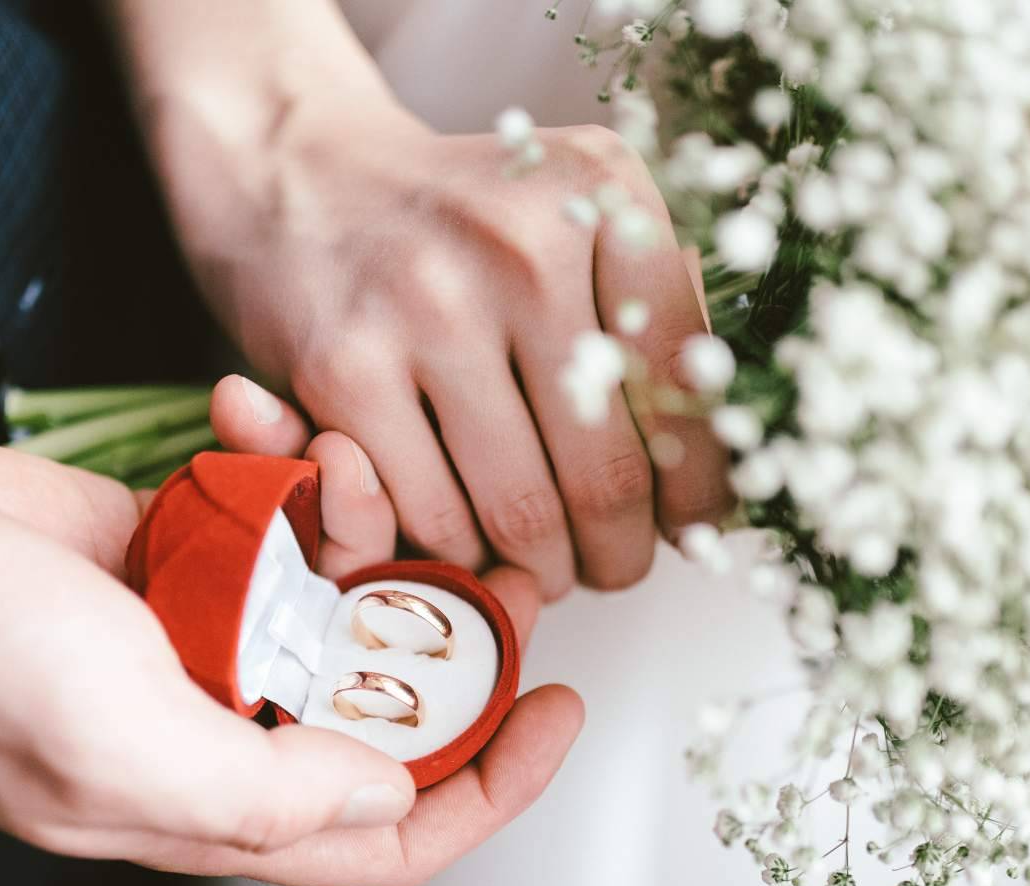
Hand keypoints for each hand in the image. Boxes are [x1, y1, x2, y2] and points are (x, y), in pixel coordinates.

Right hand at [0, 393, 582, 885]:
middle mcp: (227, 728)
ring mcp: (206, 637)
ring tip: (346, 455)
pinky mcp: (179, 552)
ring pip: (339, 596)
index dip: (491, 789)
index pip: (390, 832)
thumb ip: (263, 795)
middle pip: (387, 705)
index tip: (557, 711)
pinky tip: (250, 408)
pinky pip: (268, 514)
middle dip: (455, 636)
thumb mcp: (121, 752)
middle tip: (501, 563)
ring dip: (363, 520)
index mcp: (219, 806)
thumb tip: (386, 796)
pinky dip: (273, 460)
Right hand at [113, 0, 732, 598]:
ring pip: (521, 514)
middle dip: (621, 553)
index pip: (687, 391)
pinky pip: (430, 518)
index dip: (699, 490)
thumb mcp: (578, 215)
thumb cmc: (461, 222)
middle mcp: (521, 247)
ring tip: (545, 564)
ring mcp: (426, 308)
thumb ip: (656, 307)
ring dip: (544, 569)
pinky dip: (457, 555)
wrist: (300, 172)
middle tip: (614, 566)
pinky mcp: (346, 368)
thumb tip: (729, 456)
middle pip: (608, 474)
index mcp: (603, 198)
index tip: (692, 531)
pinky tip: (467, 540)